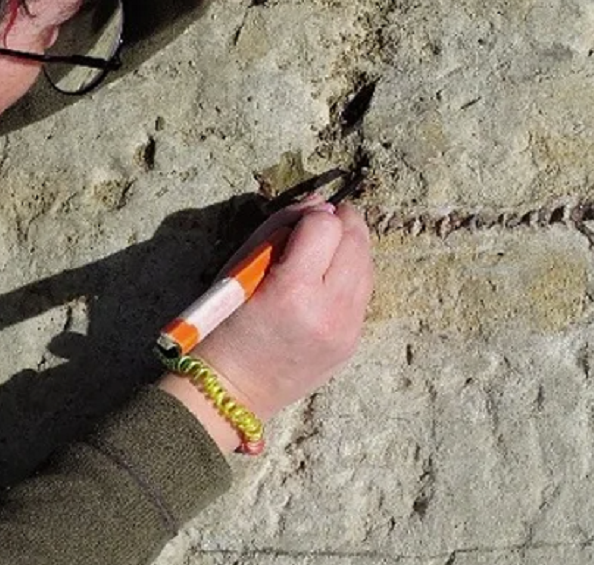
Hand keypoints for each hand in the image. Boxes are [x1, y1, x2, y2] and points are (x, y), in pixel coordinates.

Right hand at [160, 199, 372, 449]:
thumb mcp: (240, 267)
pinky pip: (363, 293)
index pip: (326, 227)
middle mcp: (329, 311)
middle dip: (342, 223)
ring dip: (351, 247)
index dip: (314, 217)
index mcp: (293, 291)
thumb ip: (281, 227)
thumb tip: (319, 203)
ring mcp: (347, 330)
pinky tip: (329, 279)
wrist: (232, 389)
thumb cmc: (226, 323)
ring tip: (327, 249)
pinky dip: (351, 276)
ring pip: (367, 266)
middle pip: (356, 242)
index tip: (302, 222)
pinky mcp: (353, 342)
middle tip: (323, 223)